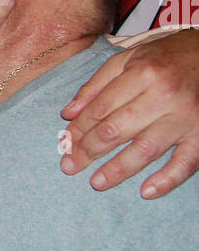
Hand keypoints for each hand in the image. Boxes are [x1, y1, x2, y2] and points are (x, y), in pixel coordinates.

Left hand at [60, 29, 198, 196]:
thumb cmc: (165, 58)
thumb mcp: (128, 59)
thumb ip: (97, 85)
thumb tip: (68, 113)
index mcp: (142, 73)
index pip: (101, 108)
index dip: (78, 129)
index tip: (65, 144)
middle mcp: (163, 95)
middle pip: (117, 129)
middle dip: (88, 150)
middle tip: (70, 166)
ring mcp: (185, 116)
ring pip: (146, 149)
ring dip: (118, 169)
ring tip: (97, 182)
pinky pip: (186, 161)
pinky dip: (168, 179)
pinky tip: (147, 191)